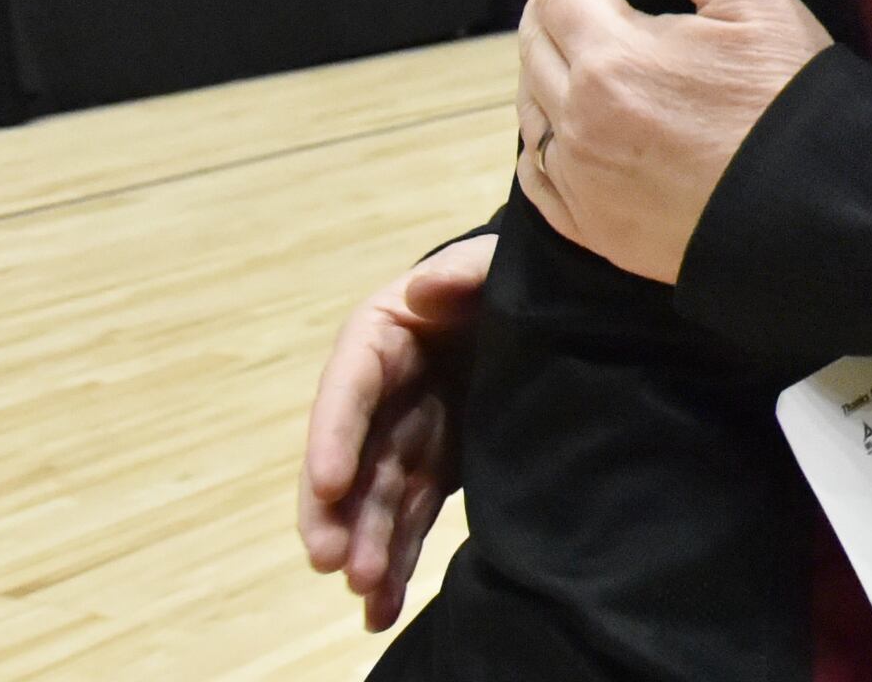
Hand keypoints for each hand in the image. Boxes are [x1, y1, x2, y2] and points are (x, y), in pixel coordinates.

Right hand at [297, 233, 493, 631]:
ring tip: (366, 591)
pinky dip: (396, 563)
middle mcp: (381, 394)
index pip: (349, 390)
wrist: (545, 305)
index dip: (333, 436)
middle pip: (349, 458)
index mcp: (382, 336)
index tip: (326, 484)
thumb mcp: (490, 264)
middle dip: (338, 512)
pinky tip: (381, 607)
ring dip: (367, 547)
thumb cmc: (509, 275)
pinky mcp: (433, 468)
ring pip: (375, 500)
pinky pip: (408, 520)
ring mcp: (405, 436)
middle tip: (334, 561)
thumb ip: (461, 272)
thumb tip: (420, 292)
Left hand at [515, 0, 829, 281]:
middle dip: (548, 10)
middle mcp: (578, 118)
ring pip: (528, 108)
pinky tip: (566, 130)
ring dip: (543, 72)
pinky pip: (537, 176)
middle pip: (532, 44)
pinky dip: (542, 142)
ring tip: (576, 57)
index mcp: (612, 54)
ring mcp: (580, 179)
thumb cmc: (790, 101)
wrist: (816, 214)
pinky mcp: (591, 227)